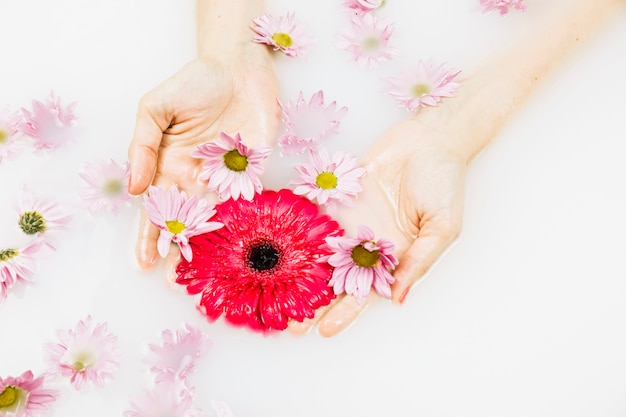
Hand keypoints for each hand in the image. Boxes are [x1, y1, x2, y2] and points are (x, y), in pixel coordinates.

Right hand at [128, 56, 279, 271]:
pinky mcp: (254, 171)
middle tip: (174, 282)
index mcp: (169, 164)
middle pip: (185, 221)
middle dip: (178, 251)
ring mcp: (226, 177)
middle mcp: (196, 176)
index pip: (157, 207)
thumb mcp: (155, 107)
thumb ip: (143, 145)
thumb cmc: (194, 82)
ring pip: (215, 219)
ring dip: (208, 247)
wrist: (238, 66)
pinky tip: (235, 250)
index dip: (149, 235)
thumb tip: (136, 188)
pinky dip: (242, 226)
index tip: (144, 262)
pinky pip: (247, 203)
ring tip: (202, 276)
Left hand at [289, 113, 467, 336]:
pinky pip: (314, 216)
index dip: (345, 313)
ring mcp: (350, 220)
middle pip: (335, 280)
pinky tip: (273, 243)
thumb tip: (399, 299)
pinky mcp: (339, 197)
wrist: (430, 139)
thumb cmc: (445, 182)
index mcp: (393, 258)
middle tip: (289, 323)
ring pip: (319, 253)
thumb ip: (419, 262)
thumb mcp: (442, 227)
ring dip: (298, 272)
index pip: (364, 293)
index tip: (324, 331)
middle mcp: (367, 244)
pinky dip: (295, 229)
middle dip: (314, 302)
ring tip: (275, 290)